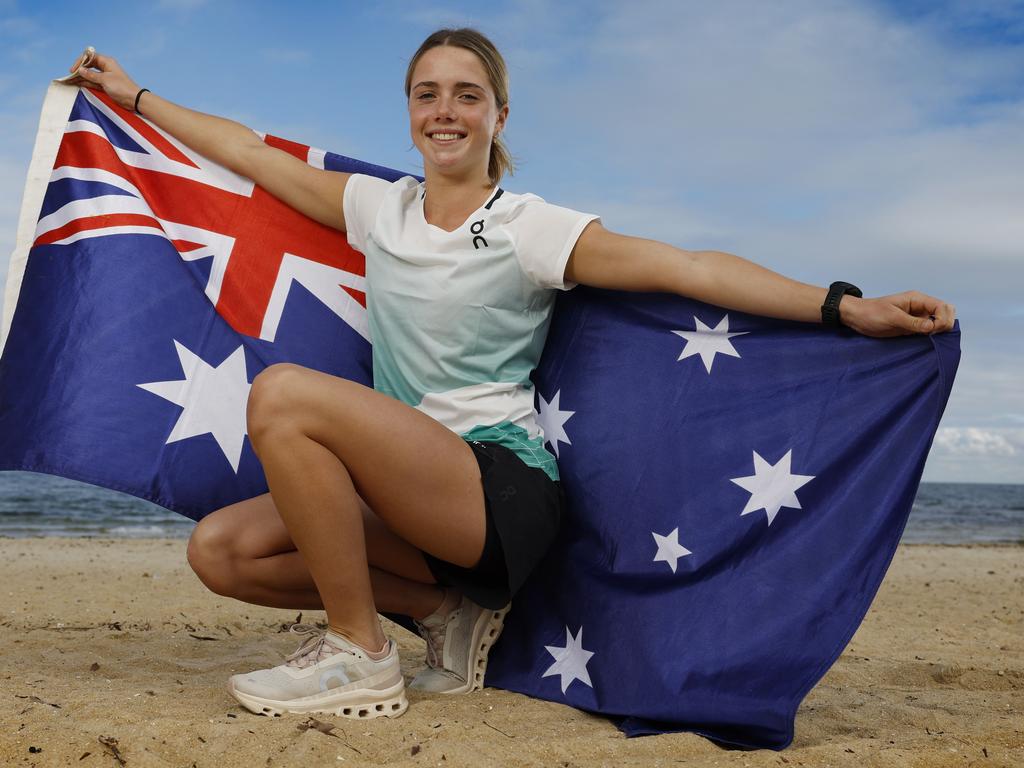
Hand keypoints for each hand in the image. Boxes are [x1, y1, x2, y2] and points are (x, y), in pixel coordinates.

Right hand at [64, 51, 141, 112]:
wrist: (134, 99)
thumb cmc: (122, 87)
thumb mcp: (105, 80)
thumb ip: (91, 75)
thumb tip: (80, 70)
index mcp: (106, 62)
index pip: (90, 57)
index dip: (81, 62)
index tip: (74, 69)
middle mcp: (105, 67)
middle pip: (88, 65)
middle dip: (79, 70)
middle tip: (70, 76)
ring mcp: (105, 77)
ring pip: (90, 74)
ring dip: (81, 77)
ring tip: (70, 81)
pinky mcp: (105, 85)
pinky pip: (93, 82)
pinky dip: (86, 83)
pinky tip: (77, 84)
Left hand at [839, 291, 955, 337]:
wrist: (856, 317)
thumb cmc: (871, 313)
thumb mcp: (892, 318)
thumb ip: (913, 323)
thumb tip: (933, 326)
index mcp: (917, 299)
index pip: (942, 307)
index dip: (943, 319)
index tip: (933, 330)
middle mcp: (920, 307)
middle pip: (945, 313)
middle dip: (944, 324)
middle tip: (932, 334)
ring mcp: (916, 317)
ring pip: (938, 322)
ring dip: (939, 330)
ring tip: (928, 338)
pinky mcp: (911, 327)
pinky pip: (928, 330)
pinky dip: (931, 335)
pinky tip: (924, 340)